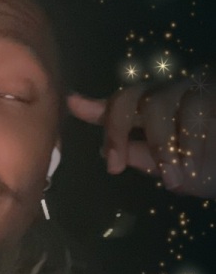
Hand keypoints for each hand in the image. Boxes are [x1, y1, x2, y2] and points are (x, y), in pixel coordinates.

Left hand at [67, 77, 215, 198]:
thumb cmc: (209, 168)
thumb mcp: (168, 169)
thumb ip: (138, 155)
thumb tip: (106, 150)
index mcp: (154, 115)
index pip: (121, 105)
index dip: (95, 105)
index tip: (71, 102)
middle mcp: (170, 98)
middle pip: (131, 100)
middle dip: (117, 131)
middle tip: (116, 166)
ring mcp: (193, 93)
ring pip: (158, 106)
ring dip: (162, 147)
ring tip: (175, 180)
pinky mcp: (211, 94)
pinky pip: (191, 111)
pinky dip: (187, 142)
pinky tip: (191, 163)